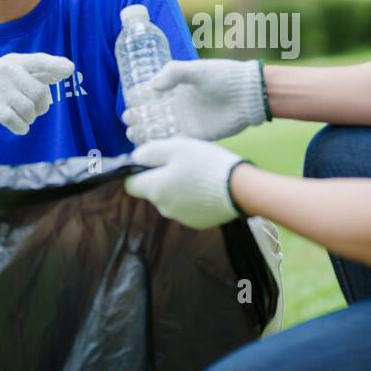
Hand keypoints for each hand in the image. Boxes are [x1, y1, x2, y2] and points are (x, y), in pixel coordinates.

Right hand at [0, 52, 74, 134]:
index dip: (56, 65)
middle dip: (42, 107)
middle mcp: (7, 70)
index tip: (69, 69)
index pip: (39, 60)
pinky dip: (21, 128)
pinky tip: (20, 128)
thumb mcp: (9, 71)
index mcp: (14, 61)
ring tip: (24, 119)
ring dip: (30, 119)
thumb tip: (66, 69)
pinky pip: (14, 120)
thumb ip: (35, 71)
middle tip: (36, 112)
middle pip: (40, 93)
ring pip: (29, 109)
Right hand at [122, 59, 266, 143]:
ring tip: (132, 135)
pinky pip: (176, 142)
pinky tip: (150, 147)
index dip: (138, 101)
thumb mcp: (196, 70)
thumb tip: (152, 86)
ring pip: (161, 130)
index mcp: (178, 88)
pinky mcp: (198, 135)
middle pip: (153, 114)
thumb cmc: (224, 77)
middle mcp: (180, 105)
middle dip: (138, 119)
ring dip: (146, 133)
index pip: (152, 95)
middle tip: (129, 123)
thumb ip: (173, 73)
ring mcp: (188, 121)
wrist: (248, 95)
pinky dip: (163, 145)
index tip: (128, 106)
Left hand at [124, 136, 247, 228]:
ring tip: (199, 175)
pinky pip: (186, 208)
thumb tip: (135, 158)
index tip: (155, 161)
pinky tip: (208, 189)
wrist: (240, 189)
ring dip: (177, 188)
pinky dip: (192, 199)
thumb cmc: (205, 164)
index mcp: (154, 189)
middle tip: (183, 163)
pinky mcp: (197, 223)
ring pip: (170, 199)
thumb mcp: (176, 147)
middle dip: (162, 178)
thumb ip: (150, 151)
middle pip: (152, 191)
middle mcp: (163, 208)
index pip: (130, 184)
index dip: (139, 171)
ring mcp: (180, 218)